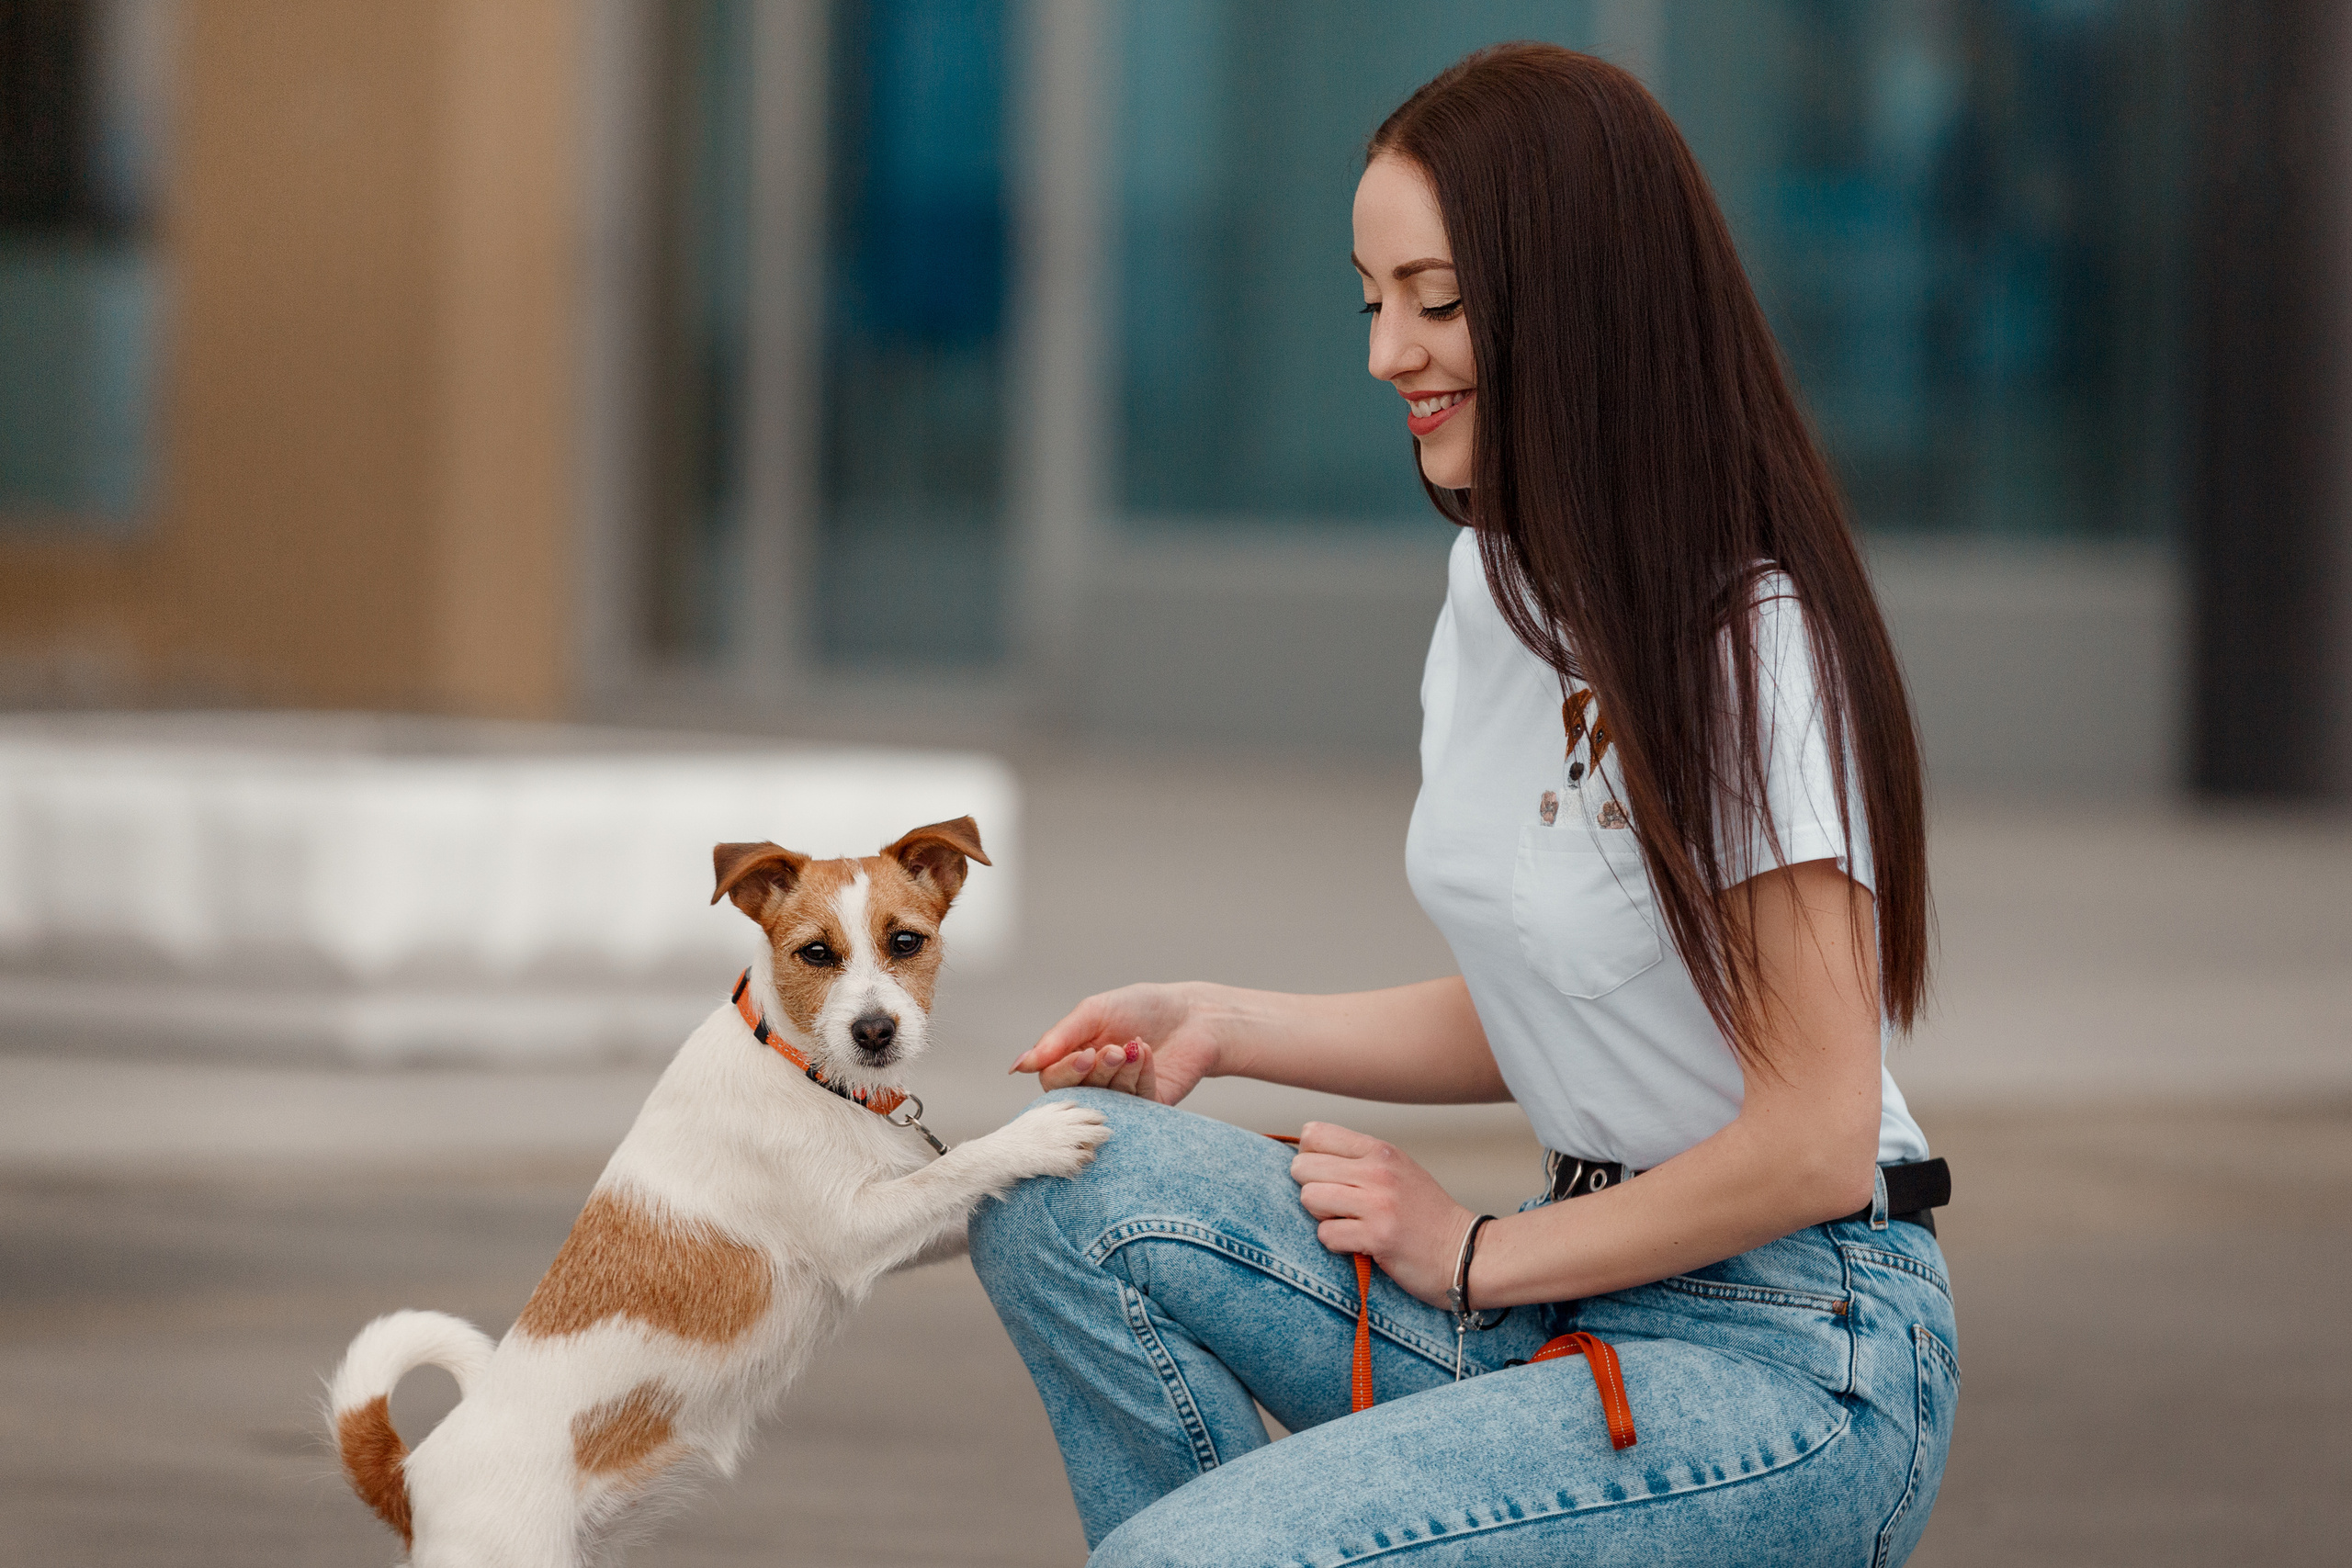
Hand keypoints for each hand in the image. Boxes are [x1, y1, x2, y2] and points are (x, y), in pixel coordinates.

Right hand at [1010, 983, 1223, 1104]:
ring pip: (1107, 1100)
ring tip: (1135, 1046)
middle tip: (1114, 1050)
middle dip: (1097, 1072)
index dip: (1067, 1070)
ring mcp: (1121, 1098)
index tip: (1087, 1054)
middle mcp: (1094, 1083)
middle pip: (1077, 1094)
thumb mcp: (1094, 1013)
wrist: (1193, 1013)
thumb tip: (1018, 1066)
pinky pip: (1135, 1102)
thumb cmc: (1141, 1007)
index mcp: (1075, 1059)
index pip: (1053, 1079)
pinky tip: (1147, 1052)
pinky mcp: (1148, 1108)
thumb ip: (1057, 1039)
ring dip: (1121, 1072)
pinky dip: (1141, 1075)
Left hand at [1287, 1122, 1474, 1308]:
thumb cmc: (1426, 1214)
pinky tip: (1358, 1244)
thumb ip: (1359, 1159)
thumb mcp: (1398, 1170)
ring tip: (1346, 1223)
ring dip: (1321, 1217)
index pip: (1314, 1134)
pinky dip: (1336, 1244)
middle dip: (1310, 1189)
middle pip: (1302, 1167)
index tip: (1324, 1176)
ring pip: (1309, 1198)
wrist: (1467, 1250)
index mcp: (1380, 1151)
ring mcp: (1378, 1204)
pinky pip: (1326, 1235)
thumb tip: (1305, 1156)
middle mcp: (1378, 1171)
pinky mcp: (1377, 1237)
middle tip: (1334, 1205)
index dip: (1309, 1157)